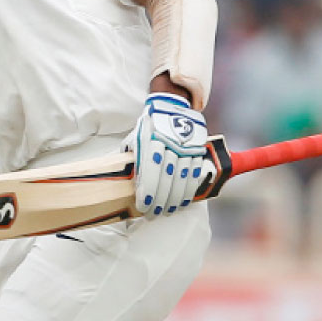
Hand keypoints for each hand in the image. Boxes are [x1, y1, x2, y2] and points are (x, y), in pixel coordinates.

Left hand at [123, 93, 207, 218]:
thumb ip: (132, 156)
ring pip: (181, 177)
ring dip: (174, 199)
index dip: (148, 189)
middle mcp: (169, 143)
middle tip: (153, 214)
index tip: (143, 205)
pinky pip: (195, 174)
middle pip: (166, 176)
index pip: (150, 168)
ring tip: (167, 211)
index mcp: (151, 139)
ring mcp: (186, 146)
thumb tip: (123, 177)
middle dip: (160, 199)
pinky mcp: (198, 150)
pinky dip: (189, 191)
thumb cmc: (149, 127)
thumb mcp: (136, 136)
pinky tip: (182, 202)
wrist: (172, 107)